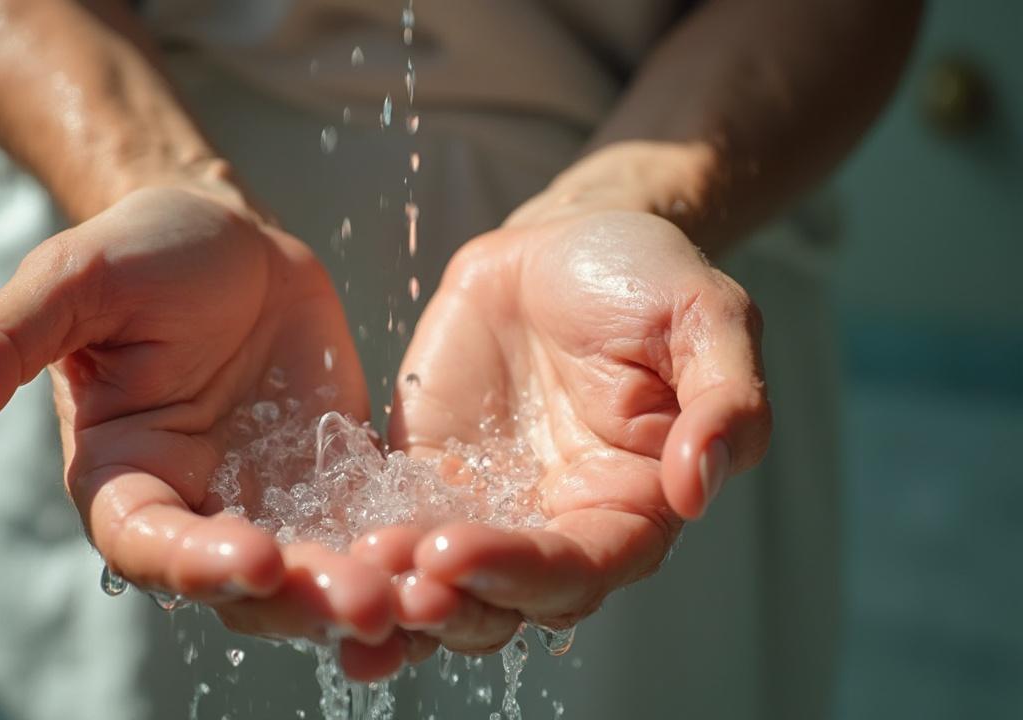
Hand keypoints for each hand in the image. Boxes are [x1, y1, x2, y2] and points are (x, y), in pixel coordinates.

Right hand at [0, 185, 405, 674]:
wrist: (228, 238)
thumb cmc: (142, 251)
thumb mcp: (76, 278)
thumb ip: (8, 339)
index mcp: (127, 479)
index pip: (150, 544)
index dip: (194, 562)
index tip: (252, 557)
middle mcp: (199, 509)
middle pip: (245, 584)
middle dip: (300, 598)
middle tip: (365, 599)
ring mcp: (273, 502)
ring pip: (316, 573)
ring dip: (362, 593)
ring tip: (418, 598)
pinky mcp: (336, 485)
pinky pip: (370, 530)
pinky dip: (405, 553)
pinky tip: (453, 563)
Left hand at [373, 210, 770, 651]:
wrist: (562, 241)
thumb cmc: (645, 278)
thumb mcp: (708, 318)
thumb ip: (726, 400)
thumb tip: (699, 489)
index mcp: (632, 506)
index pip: (581, 568)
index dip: (522, 572)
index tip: (458, 552)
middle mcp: (557, 525)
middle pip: (505, 600)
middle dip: (451, 601)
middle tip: (398, 584)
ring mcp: (487, 508)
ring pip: (444, 585)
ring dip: (400, 595)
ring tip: (353, 578)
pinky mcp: (427, 479)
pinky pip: (394, 531)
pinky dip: (364, 557)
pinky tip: (322, 565)